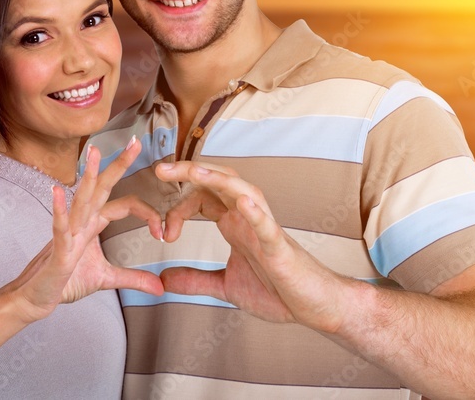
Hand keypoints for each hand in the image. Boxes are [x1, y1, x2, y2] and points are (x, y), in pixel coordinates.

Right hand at [9, 137, 163, 323]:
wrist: (34, 299)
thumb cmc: (65, 282)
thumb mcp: (106, 279)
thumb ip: (133, 279)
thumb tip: (160, 288)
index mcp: (93, 224)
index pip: (125, 204)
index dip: (147, 214)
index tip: (162, 232)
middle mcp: (81, 222)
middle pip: (103, 188)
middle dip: (118, 165)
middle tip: (134, 141)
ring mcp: (68, 233)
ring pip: (81, 199)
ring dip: (88, 176)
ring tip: (94, 152)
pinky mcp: (57, 250)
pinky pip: (59, 226)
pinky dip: (60, 210)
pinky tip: (58, 191)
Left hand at [156, 161, 352, 333]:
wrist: (313, 306)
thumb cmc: (278, 291)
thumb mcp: (226, 286)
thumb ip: (195, 280)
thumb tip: (164, 277)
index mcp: (235, 225)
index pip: (202, 198)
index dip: (176, 209)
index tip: (161, 233)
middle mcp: (248, 219)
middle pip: (219, 182)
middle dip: (190, 172)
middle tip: (161, 169)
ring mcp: (265, 230)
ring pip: (244, 191)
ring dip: (218, 180)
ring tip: (195, 172)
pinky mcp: (280, 249)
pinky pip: (268, 226)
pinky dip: (255, 213)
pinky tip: (243, 203)